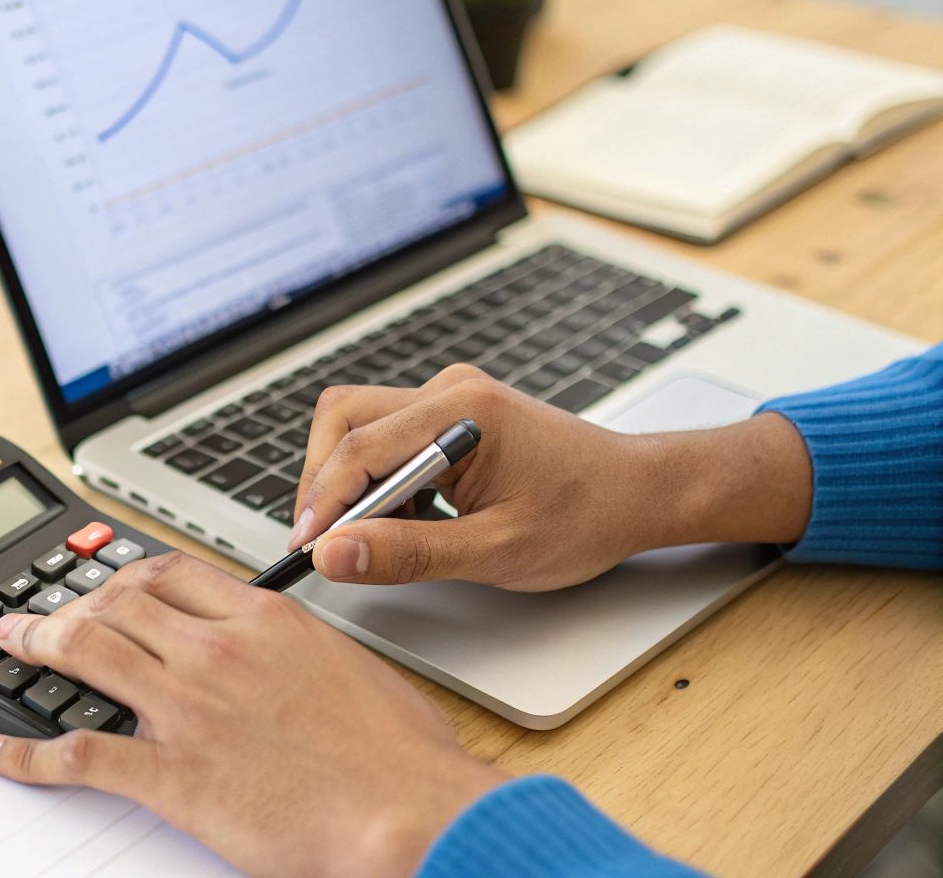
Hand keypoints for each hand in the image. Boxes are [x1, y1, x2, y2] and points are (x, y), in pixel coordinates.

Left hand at [0, 552, 505, 876]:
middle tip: (41, 614)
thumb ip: (297, 646)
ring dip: (37, 644)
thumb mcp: (351, 666)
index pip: (171, 574)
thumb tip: (274, 649)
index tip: (110, 586)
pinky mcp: (171, 775)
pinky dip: (27, 753)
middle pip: (118, 603)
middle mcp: (216, 652)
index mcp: (264, 620)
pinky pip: (79, 754)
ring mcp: (188, 710)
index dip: (126, 577)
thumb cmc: (398, 755)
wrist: (410, 812)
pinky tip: (3, 753)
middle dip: (69, 603)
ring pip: (86, 651)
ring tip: (11, 645)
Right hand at [290, 364, 813, 590]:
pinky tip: (405, 519)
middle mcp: (447, 390)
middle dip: (323, 483)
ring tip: (371, 534)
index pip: (357, 448)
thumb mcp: (495, 552)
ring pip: (358, 426)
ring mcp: (447, 397)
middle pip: (343, 420)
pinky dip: (377, 479)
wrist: (638, 493)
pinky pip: (386, 436)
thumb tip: (335, 553)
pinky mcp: (449, 414)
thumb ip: (408, 554)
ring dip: (349, 481)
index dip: (321, 501)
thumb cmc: (584, 518)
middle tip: (326, 541)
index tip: (306, 548)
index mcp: (460, 412)